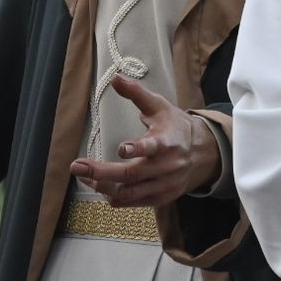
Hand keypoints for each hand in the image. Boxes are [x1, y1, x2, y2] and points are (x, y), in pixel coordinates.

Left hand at [68, 76, 221, 207]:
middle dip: (102, 172)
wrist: (202, 153)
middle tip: (77, 166)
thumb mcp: (159, 106)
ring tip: (83, 175)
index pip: (154, 147)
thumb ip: (136, 93)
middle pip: (132, 175)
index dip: (138, 149)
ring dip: (102, 186)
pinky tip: (98, 185)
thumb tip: (115, 78)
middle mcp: (167, 167)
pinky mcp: (160, 198)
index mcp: (168, 142)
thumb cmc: (175, 127)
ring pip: (129, 192)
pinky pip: (132, 202)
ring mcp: (164, 186)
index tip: (122, 148)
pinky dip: (113, 196)